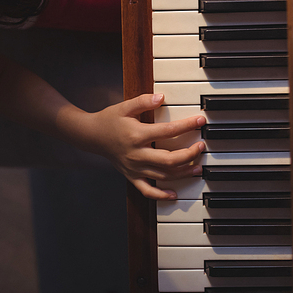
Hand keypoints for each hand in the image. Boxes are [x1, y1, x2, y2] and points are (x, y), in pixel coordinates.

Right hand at [86, 92, 205, 199]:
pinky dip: (161, 195)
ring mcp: (134, 168)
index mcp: (137, 135)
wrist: (92, 136)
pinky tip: (174, 194)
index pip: (167, 131)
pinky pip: (147, 190)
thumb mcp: (125, 106)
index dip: (186, 125)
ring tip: (197, 167)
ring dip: (182, 173)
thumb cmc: (110, 120)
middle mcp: (137, 154)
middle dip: (189, 154)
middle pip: (169, 159)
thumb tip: (161, 97)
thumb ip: (143, 101)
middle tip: (201, 146)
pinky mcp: (131, 176)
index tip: (200, 120)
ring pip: (163, 175)